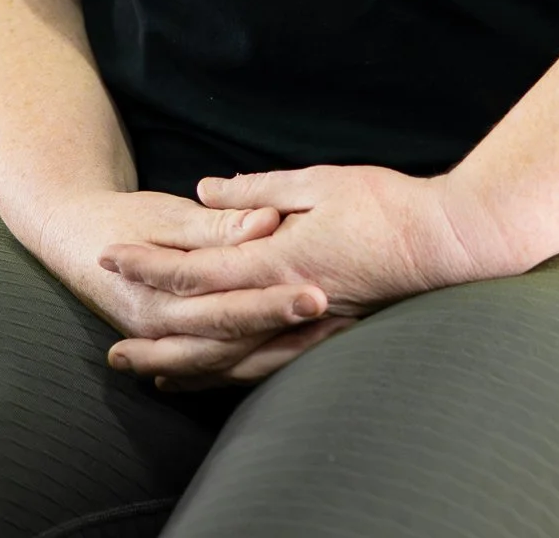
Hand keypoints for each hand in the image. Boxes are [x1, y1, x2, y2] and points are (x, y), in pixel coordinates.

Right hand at [34, 186, 331, 375]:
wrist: (76, 238)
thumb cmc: (122, 219)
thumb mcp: (163, 213)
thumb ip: (215, 225)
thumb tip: (265, 221)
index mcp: (158, 299)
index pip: (226, 307)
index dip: (273, 302)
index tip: (319, 291)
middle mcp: (164, 333)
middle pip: (236, 340)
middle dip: (287, 330)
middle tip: (336, 315)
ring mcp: (170, 346)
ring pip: (232, 363)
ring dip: (282, 351)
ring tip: (334, 334)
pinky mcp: (180, 346)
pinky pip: (224, 366)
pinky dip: (261, 361)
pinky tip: (300, 350)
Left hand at [101, 162, 478, 390]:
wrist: (447, 242)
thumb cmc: (385, 203)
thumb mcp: (317, 181)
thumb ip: (257, 192)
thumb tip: (206, 191)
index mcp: (278, 259)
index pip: (198, 270)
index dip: (152, 265)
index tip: (113, 256)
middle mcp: (286, 304)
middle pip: (205, 332)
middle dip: (155, 338)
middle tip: (111, 351)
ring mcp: (308, 330)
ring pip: (234, 361)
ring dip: (187, 368)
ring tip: (149, 373)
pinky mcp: (328, 340)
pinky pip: (267, 368)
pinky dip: (232, 375)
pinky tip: (216, 377)